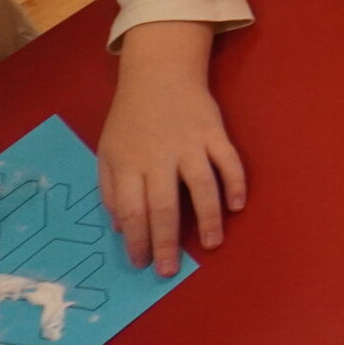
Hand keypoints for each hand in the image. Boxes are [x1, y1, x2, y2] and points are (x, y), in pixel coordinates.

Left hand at [100, 26, 245, 276]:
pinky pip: (229, 162)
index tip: (140, 262)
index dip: (135, 239)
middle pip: (163, 206)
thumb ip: (109, 189)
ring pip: (201, 186)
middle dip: (166, 242)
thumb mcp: (106, 151)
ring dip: (206, 218)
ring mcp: (190, 144)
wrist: (159, 74)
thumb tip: (120, 227)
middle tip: (168, 270)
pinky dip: (236, 184)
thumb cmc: (130, 118)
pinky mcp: (215, 133)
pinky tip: (237, 206)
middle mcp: (158, 157)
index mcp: (128, 163)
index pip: (131, 209)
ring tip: (210, 245)